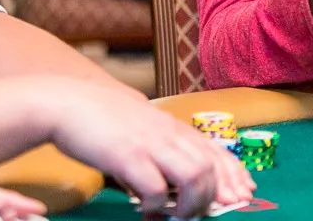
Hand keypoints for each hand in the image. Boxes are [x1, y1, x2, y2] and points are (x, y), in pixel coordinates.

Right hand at [37, 78, 254, 217]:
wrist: (68, 103)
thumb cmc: (104, 119)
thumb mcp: (143, 127)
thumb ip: (162, 146)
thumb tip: (174, 179)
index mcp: (174, 127)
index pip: (217, 150)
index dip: (234, 174)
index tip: (244, 193)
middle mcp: (169, 133)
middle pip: (211, 167)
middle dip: (215, 195)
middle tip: (205, 214)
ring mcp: (151, 144)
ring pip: (195, 176)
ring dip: (192, 204)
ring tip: (180, 217)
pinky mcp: (128, 156)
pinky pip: (155, 188)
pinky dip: (156, 207)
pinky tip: (148, 214)